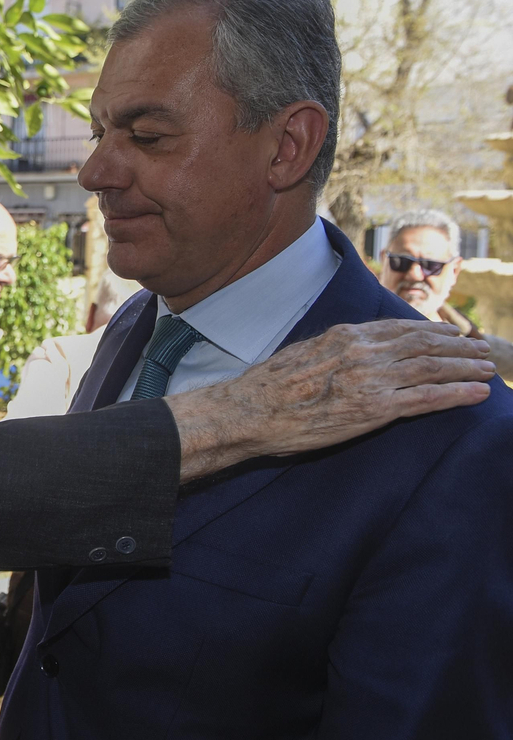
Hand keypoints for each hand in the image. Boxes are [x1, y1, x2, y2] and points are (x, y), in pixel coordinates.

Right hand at [168, 319, 494, 481]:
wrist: (250, 412)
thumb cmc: (267, 389)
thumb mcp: (302, 354)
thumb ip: (332, 350)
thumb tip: (345, 349)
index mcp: (345, 336)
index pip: (400, 328)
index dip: (432, 330)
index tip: (452, 334)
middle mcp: (363, 352)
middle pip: (423, 344)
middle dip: (458, 347)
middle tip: (482, 350)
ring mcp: (371, 380)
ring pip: (432, 367)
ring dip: (466, 368)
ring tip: (488, 370)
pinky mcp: (375, 409)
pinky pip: (427, 399)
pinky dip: (457, 394)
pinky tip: (478, 394)